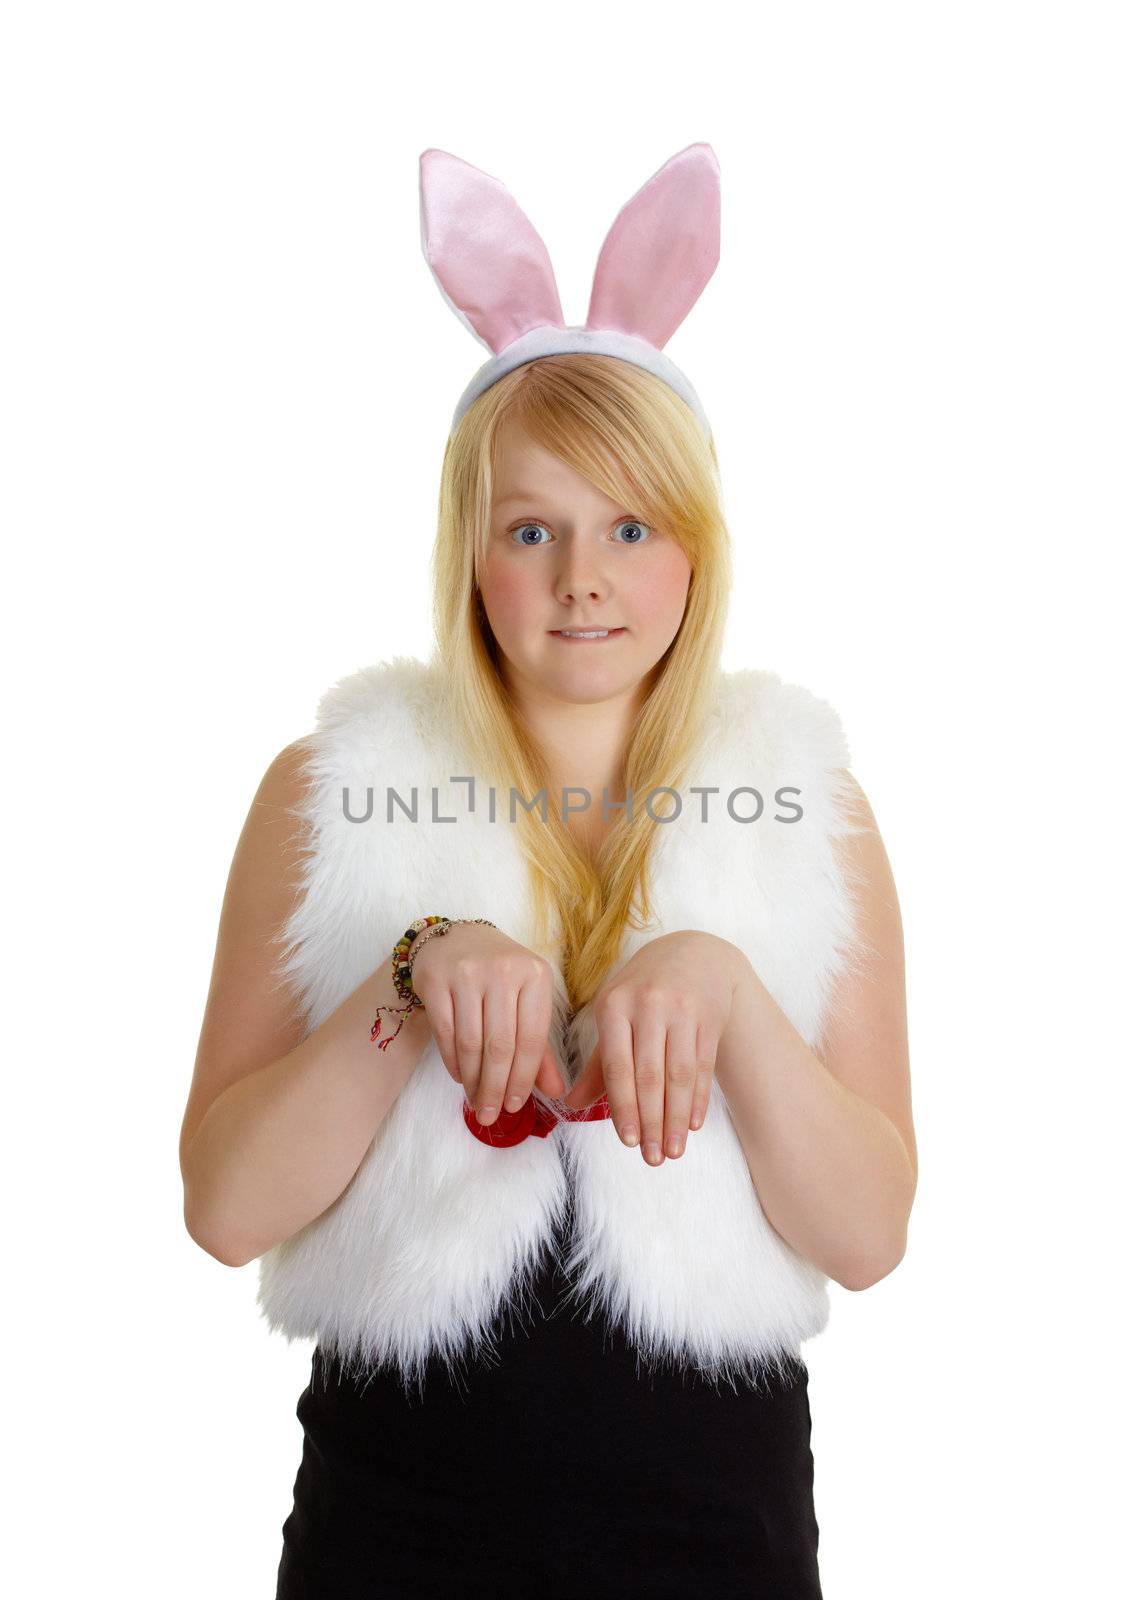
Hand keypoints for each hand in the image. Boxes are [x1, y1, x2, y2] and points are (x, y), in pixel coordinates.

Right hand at [409, 922, 566, 1121]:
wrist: (458, 939)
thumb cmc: (501, 977)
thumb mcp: (528, 1001)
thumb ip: (542, 1048)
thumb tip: (557, 1093)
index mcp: (535, 974)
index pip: (532, 1039)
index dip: (524, 1079)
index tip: (515, 1106)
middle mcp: (503, 970)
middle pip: (500, 1046)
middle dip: (496, 1087)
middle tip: (491, 1114)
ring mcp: (468, 973)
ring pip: (472, 1043)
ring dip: (473, 1080)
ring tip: (476, 1101)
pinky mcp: (436, 980)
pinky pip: (446, 1034)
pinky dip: (453, 1063)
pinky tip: (460, 1077)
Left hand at [560, 931, 747, 1165]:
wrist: (693, 954)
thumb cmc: (643, 991)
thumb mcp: (615, 1014)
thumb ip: (597, 1062)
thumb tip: (572, 1105)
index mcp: (614, 1005)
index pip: (617, 1067)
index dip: (623, 1107)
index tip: (627, 1142)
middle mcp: (648, 1005)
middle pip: (649, 1076)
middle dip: (650, 1122)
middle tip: (652, 1158)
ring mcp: (682, 1009)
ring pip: (678, 1075)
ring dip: (675, 1118)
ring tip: (672, 1151)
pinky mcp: (709, 1016)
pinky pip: (703, 1066)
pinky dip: (698, 1099)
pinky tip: (693, 1124)